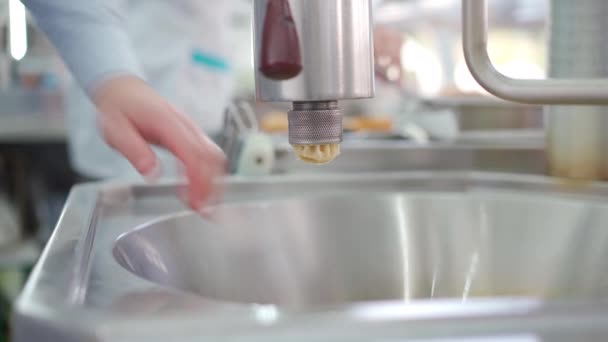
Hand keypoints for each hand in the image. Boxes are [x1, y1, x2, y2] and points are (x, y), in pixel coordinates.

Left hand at [92, 75, 225, 209]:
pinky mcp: (191, 134)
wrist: (123, 89)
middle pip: (210, 156)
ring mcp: (191, 128)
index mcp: (167, 123)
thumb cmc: (119, 109)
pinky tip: (202, 190)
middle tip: (204, 211)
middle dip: (211, 186)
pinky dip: (210, 173)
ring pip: (214, 155)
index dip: (197, 180)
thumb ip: (135, 151)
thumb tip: (153, 174)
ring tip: (206, 205)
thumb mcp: (116, 130)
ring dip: (214, 181)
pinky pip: (208, 153)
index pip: (192, 153)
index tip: (195, 201)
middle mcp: (185, 125)